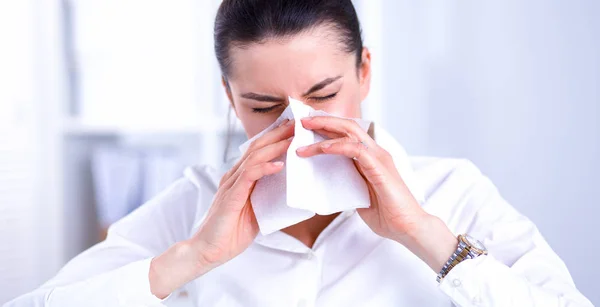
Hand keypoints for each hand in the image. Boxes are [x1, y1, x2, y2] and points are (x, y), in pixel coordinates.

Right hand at [150, 119, 293, 297]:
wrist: (208, 251)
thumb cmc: (231, 233)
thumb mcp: (256, 211)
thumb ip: (267, 198)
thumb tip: (289, 192)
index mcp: (239, 178)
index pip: (258, 152)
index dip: (275, 139)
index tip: (293, 129)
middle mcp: (233, 177)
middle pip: (257, 148)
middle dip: (277, 134)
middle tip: (296, 123)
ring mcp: (231, 185)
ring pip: (254, 158)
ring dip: (275, 146)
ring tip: (293, 138)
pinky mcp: (231, 196)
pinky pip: (249, 176)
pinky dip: (265, 168)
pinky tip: (279, 165)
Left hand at [296, 116, 456, 270]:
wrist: (408, 229)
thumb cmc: (387, 214)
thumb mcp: (359, 195)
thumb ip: (347, 184)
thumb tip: (327, 182)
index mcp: (371, 158)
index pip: (348, 134)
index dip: (328, 128)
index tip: (307, 128)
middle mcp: (376, 153)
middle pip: (348, 126)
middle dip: (324, 121)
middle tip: (302, 121)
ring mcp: (379, 159)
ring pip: (350, 133)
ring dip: (326, 130)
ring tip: (305, 131)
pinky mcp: (380, 168)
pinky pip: (357, 150)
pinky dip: (338, 146)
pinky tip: (323, 148)